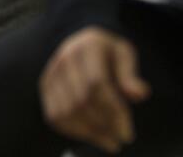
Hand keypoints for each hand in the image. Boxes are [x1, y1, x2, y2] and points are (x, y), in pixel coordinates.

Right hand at [39, 26, 150, 152]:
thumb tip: (139, 94)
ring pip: (66, 111)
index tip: (128, 133)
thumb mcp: (124, 54)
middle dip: (103, 125)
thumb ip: (130, 74)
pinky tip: (91, 135)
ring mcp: (51, 73)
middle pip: (80, 100)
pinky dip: (72, 131)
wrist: (79, 41)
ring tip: (108, 141)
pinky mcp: (45, 86)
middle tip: (119, 139)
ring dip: (88, 132)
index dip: (113, 111)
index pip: (97, 84)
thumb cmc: (108, 52)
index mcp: (87, 47)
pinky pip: (54, 115)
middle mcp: (64, 58)